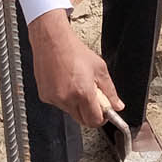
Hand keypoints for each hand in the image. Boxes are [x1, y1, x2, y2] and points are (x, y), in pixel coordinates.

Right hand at [27, 10, 120, 126]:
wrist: (52, 40)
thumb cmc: (74, 50)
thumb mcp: (99, 68)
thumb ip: (110, 90)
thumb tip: (117, 105)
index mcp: (83, 92)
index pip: (94, 121)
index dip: (101, 117)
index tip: (104, 111)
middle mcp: (67, 99)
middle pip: (82, 120)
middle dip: (89, 112)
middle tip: (92, 95)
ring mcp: (54, 99)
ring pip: (71, 112)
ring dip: (76, 104)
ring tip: (76, 83)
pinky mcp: (45, 96)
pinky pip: (59, 104)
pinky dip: (64, 98)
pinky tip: (65, 82)